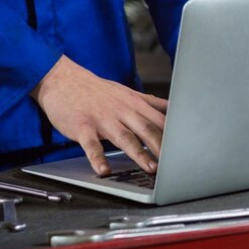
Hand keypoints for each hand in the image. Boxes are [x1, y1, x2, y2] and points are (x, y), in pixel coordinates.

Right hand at [30, 56, 167, 174]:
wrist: (62, 78)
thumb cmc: (95, 89)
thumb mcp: (126, 92)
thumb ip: (149, 103)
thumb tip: (171, 109)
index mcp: (134, 103)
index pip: (159, 120)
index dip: (174, 136)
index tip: (187, 149)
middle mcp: (121, 110)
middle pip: (147, 128)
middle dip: (163, 147)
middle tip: (176, 163)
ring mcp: (102, 118)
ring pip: (124, 136)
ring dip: (139, 153)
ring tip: (150, 168)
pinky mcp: (83, 126)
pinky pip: (91, 144)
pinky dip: (98, 158)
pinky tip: (104, 170)